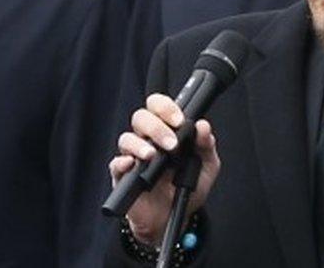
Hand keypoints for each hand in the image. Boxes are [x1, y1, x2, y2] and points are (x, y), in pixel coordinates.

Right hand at [109, 93, 220, 245]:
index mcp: (166, 130)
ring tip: (154, 156)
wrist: (173, 217)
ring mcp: (134, 156)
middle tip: (172, 144)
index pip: (158, 106)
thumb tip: (203, 126)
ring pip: (127, 138)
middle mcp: (147, 139)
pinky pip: (116, 164)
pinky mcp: (123, 175)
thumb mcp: (206, 166)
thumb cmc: (187, 186)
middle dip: (157, 127)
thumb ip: (207, 145)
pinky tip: (133, 165)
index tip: (180, 120)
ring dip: (141, 145)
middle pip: (141, 117)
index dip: (166, 107)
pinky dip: (123, 162)